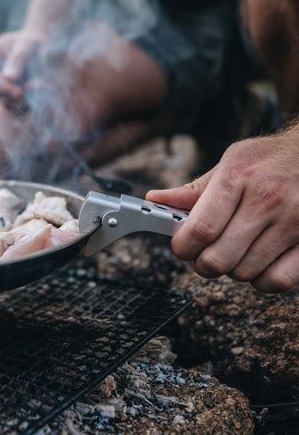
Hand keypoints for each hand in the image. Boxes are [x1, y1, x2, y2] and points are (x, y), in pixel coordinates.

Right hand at [0, 30, 43, 108]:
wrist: (40, 48)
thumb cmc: (32, 41)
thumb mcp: (28, 43)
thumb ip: (18, 57)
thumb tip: (8, 77)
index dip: (0, 85)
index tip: (20, 92)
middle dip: (13, 96)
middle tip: (35, 92)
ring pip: (4, 101)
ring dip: (24, 101)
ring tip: (43, 88)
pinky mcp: (8, 95)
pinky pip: (15, 107)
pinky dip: (28, 104)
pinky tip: (43, 94)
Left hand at [146, 128, 298, 292]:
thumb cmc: (270, 159)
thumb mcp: (231, 162)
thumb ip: (194, 189)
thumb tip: (156, 200)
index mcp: (237, 177)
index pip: (200, 228)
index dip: (183, 246)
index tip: (181, 247)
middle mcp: (265, 201)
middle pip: (219, 257)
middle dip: (202, 264)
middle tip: (202, 256)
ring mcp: (292, 222)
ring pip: (245, 272)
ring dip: (231, 270)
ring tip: (232, 253)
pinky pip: (279, 280)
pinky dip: (262, 281)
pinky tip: (257, 264)